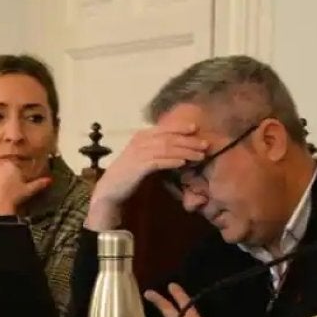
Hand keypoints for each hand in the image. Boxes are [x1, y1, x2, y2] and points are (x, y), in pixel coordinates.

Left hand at [0, 160, 51, 215]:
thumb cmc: (14, 197)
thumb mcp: (29, 190)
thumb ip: (39, 184)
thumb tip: (49, 180)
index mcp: (10, 164)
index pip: (13, 164)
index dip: (15, 172)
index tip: (16, 179)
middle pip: (2, 167)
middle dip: (4, 173)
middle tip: (8, 185)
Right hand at [86, 125, 207, 228]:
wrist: (110, 189)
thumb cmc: (129, 173)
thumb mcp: (143, 157)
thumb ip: (157, 150)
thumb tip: (179, 148)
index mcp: (141, 136)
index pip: (164, 128)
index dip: (181, 127)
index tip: (196, 128)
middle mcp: (139, 142)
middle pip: (169, 137)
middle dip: (189, 141)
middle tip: (205, 145)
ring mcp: (138, 153)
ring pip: (166, 148)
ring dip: (185, 151)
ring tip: (199, 156)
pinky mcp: (138, 166)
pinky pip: (158, 161)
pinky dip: (172, 161)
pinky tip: (183, 163)